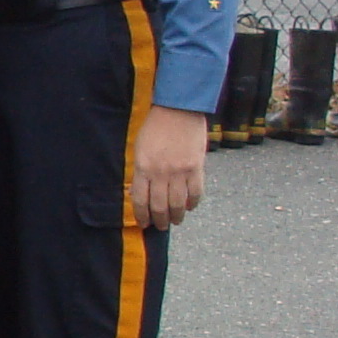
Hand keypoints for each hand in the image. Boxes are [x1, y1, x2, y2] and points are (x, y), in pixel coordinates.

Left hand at [129, 105, 208, 230]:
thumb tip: (142, 190)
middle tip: (160, 227)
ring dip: (176, 216)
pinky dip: (192, 203)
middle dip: (159, 221)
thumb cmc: (155, 127)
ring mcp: (180, 172)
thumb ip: (142, 170)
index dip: (142, 215)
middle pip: (159, 206)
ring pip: (178, 204)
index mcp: (143, 168)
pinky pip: (195, 193)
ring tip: (175, 222)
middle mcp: (161, 173)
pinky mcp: (196, 168)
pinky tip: (189, 207)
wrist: (178, 111)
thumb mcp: (140, 148)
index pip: (140, 200)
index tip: (144, 223)